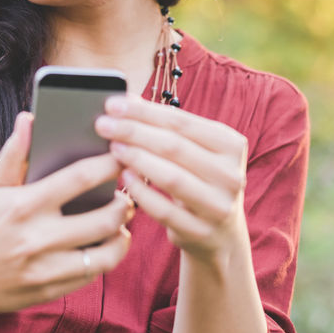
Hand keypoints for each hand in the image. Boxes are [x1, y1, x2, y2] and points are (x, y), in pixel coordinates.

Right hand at [0, 112, 134, 319]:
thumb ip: (14, 154)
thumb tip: (29, 118)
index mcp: (24, 205)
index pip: (80, 178)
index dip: (108, 164)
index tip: (122, 156)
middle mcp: (37, 238)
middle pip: (104, 218)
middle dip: (124, 203)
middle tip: (127, 194)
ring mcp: (45, 269)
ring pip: (106, 253)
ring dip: (122, 235)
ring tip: (122, 222)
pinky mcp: (49, 291)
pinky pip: (91, 274)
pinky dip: (105, 258)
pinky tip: (106, 244)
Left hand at [94, 94, 248, 264]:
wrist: (219, 232)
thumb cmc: (197, 179)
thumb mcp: (190, 150)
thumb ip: (163, 125)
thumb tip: (125, 100)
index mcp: (231, 144)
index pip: (181, 121)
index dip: (144, 112)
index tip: (112, 104)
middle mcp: (231, 174)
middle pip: (175, 147)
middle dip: (134, 132)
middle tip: (102, 125)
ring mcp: (219, 206)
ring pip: (172, 177)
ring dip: (137, 159)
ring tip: (112, 148)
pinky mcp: (202, 232)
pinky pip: (165, 210)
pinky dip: (141, 192)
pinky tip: (124, 177)